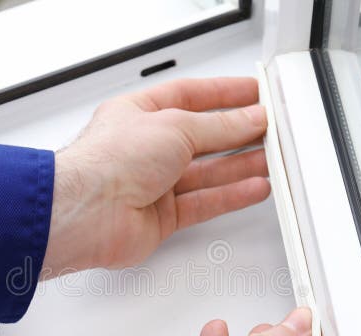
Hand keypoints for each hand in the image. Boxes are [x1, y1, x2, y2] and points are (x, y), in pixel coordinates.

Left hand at [42, 77, 269, 274]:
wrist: (87, 213)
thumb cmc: (109, 162)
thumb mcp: (174, 127)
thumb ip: (217, 125)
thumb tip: (248, 118)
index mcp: (139, 114)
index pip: (189, 97)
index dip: (223, 94)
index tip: (253, 94)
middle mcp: (146, 148)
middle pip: (202, 136)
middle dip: (238, 132)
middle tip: (271, 128)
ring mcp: (153, 184)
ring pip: (207, 172)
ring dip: (241, 165)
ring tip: (273, 159)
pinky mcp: (161, 217)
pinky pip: (204, 203)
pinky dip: (231, 195)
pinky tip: (254, 187)